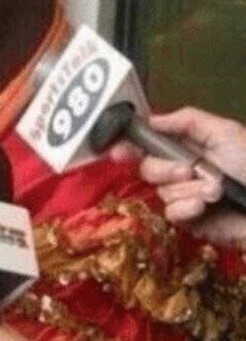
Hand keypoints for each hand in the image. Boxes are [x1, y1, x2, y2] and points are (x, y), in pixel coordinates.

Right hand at [111, 107, 245, 245]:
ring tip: (216, 190)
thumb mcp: (222, 131)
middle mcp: (180, 170)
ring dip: (188, 189)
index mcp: (186, 146)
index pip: (148, 144)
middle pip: (147, 168)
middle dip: (165, 168)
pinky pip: (172, 213)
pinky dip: (187, 207)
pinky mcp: (190, 222)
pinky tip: (204, 206)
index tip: (118, 151)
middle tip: (189, 169)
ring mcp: (184, 197)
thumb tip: (150, 119)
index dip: (129, 146)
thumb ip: (185, 120)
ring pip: (161, 192)